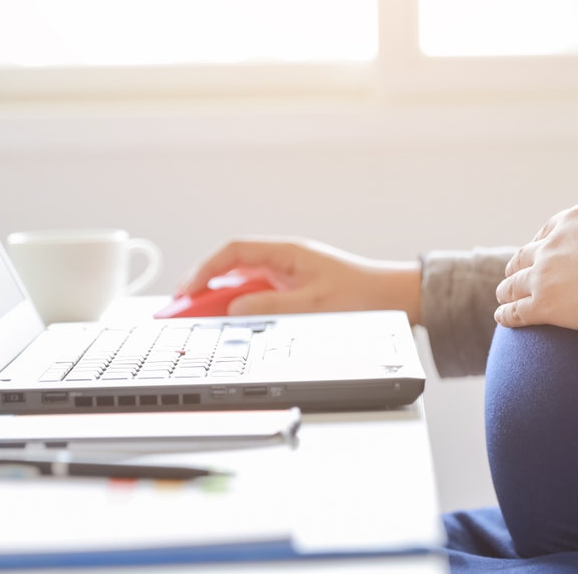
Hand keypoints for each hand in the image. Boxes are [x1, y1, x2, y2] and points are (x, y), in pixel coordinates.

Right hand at [178, 237, 421, 323]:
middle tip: (181, 311)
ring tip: (199, 322)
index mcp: (288, 252)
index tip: (187, 290)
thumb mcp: (313, 306)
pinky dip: (240, 310)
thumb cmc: (363, 296)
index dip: (206, 269)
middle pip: (233, 269)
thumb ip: (271, 306)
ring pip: (243, 285)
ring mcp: (288, 276)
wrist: (396, 300)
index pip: (234, 251)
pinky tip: (230, 325)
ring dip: (221, 301)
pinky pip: (257, 298)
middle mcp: (284, 261)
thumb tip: (235, 307)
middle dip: (205, 289)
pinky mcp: (294, 292)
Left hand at [494, 158, 577, 332]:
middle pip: (526, 255)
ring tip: (504, 298)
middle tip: (515, 275)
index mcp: (576, 218)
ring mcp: (546, 274)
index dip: (543, 242)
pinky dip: (508, 314)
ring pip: (514, 283)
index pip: (549, 230)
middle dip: (520, 265)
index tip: (541, 250)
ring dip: (508, 289)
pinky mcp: (547, 305)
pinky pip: (517, 311)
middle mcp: (554, 243)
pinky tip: (504, 318)